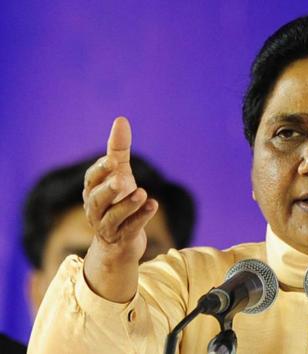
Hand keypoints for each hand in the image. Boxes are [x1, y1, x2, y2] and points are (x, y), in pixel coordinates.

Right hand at [82, 117, 157, 301]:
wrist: (119, 243)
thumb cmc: (117, 201)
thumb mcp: (119, 174)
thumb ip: (118, 150)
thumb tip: (121, 119)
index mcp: (92, 191)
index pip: (91, 180)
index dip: (100, 170)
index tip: (112, 160)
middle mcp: (95, 210)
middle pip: (96, 200)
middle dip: (108, 189)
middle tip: (121, 179)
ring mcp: (107, 227)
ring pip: (113, 217)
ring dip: (127, 205)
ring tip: (141, 192)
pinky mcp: (123, 239)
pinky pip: (130, 229)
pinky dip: (141, 218)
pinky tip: (153, 205)